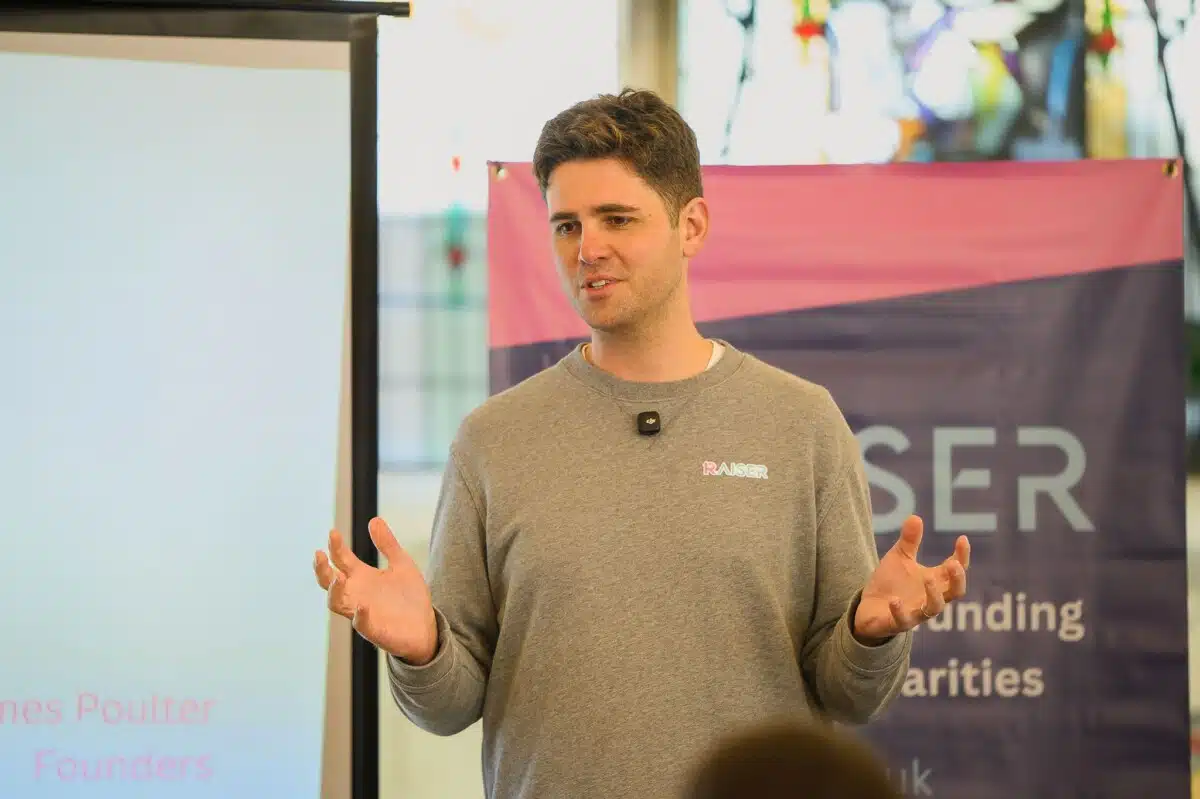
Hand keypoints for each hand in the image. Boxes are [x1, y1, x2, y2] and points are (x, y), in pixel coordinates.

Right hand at [314, 517, 437, 664]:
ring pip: (336, 603)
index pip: (341, 560)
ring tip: (337, 578)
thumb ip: (387, 544)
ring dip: (334, 591)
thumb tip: (374, 519)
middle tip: (318, 555)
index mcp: (361, 577)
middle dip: (321, 569)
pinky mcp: (374, 630)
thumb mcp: (401, 564)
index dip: (335, 547)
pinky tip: (363, 606)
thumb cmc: (409, 596)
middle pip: (328, 582)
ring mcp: (362, 612)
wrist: (426, 626)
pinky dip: (360, 616)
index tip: (333, 532)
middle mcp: (356, 594)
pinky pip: (361, 625)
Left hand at [853, 515, 969, 641]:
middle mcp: (930, 598)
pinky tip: (894, 600)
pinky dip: (900, 611)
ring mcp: (916, 612)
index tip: (963, 539)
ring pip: (933, 609)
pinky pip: (903, 621)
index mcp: (935, 581)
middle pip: (955, 592)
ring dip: (934, 595)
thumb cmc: (891, 584)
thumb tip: (915, 516)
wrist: (868, 608)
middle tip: (954, 564)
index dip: (962, 556)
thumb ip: (909, 541)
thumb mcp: (899, 558)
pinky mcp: (898, 623)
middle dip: (957, 580)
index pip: (956, 570)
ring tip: (928, 579)